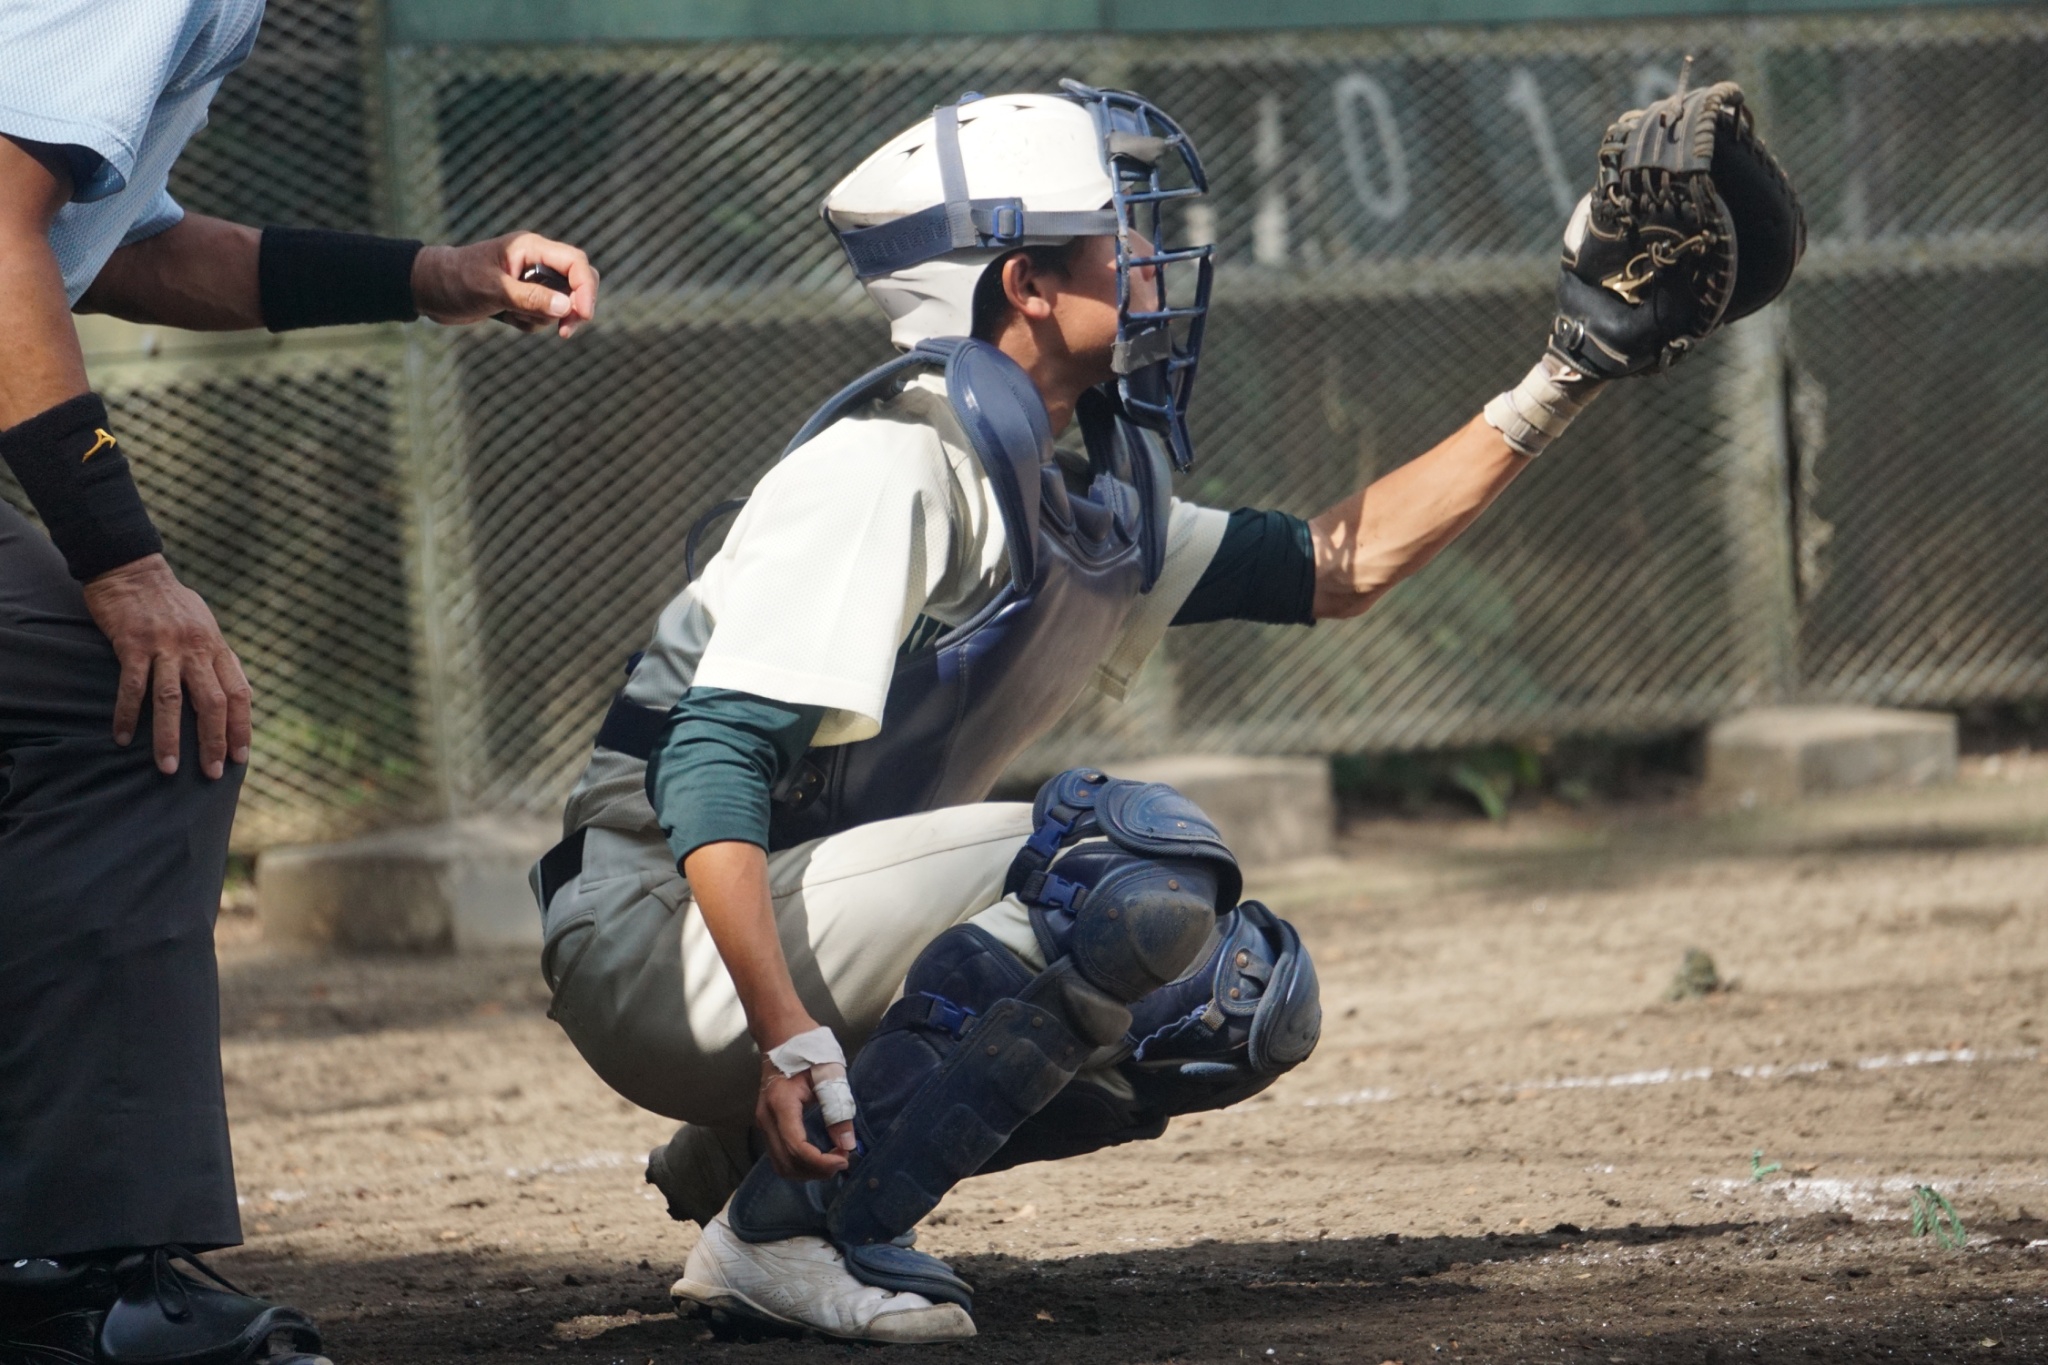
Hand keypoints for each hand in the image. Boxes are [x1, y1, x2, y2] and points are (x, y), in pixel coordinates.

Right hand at [80, 554, 250, 778]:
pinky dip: (128, 715)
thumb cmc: (170, 602)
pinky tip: (123, 739)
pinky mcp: (133, 644)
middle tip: (212, 773)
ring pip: (172, 700)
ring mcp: (165, 647)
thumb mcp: (204, 626)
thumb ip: (215, 658)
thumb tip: (231, 691)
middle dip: (214, 741)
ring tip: (167, 768)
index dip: (242, 727)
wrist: (132, 570)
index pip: (239, 693)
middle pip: (212, 702)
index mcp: (216, 646)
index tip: (240, 757)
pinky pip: (132, 687)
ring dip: (170, 738)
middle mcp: (196, 648)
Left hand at [410, 231, 598, 336]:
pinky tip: (505, 319)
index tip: (582, 315)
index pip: (575, 263)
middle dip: (574, 307)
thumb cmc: (455, 280)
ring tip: (510, 317)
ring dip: (543, 319)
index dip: (586, 289)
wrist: (428, 289)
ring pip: (560, 304)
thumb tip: (567, 307)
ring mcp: (531, 280)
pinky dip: (529, 324)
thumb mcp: (492, 290)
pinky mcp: (523, 297)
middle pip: (577, 282)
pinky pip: (543, 316)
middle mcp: (536, 261)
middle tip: (565, 331)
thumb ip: (530, 298)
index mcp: (531, 248)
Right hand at [755, 1034, 858, 1180]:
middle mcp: (766, 1118)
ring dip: (807, 1170)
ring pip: (780, 1164)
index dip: (821, 1161)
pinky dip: (799, 1163)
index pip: (796, 1147)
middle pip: (786, 1162)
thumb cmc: (807, 1047)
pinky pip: (779, 1155)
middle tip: (842, 1160)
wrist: (781, 1033)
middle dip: (816, 1170)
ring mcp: (763, 1122)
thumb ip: (838, 1108)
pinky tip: (819, 1155)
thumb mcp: (829, 1073)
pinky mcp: (768, 1123)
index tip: (845, 1159)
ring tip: (832, 1159)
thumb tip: (847, 1144)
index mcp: (781, 1103)